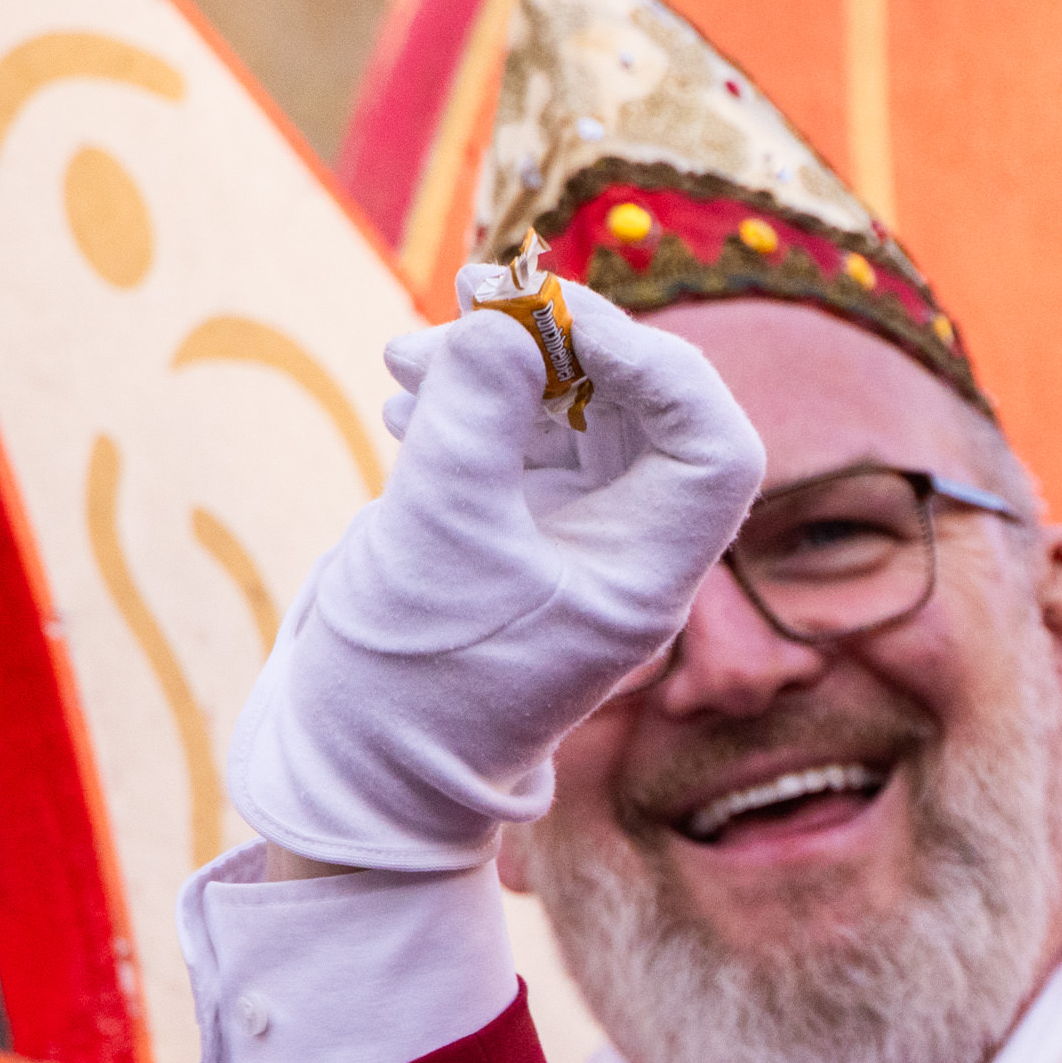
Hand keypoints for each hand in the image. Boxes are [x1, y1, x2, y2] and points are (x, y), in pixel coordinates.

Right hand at [228, 271, 765, 872]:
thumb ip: (472, 419)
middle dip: (558, 344)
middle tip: (475, 298)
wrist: (352, 764)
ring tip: (409, 355)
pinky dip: (469, 405)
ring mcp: (571, 536)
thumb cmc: (408, 679)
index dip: (651, 362)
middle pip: (639, 409)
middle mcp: (628, 548)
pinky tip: (408, 396)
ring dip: (497, 366)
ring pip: (569, 414)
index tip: (557, 318)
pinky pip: (517, 440)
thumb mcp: (435, 536)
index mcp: (652, 572)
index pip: (709, 442)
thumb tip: (500, 319)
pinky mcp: (514, 530)